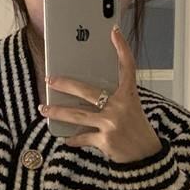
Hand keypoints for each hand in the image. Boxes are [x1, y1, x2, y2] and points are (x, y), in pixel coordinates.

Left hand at [40, 27, 162, 164]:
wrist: (146, 157)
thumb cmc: (137, 130)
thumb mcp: (131, 108)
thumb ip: (115, 97)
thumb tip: (91, 93)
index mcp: (129, 95)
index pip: (127, 67)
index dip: (122, 48)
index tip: (114, 31)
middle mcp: (120, 107)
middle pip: (87, 91)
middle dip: (65, 85)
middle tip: (50, 80)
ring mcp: (111, 124)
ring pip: (78, 115)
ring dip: (58, 112)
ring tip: (44, 109)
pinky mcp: (105, 141)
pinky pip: (83, 137)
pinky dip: (73, 139)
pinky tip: (65, 138)